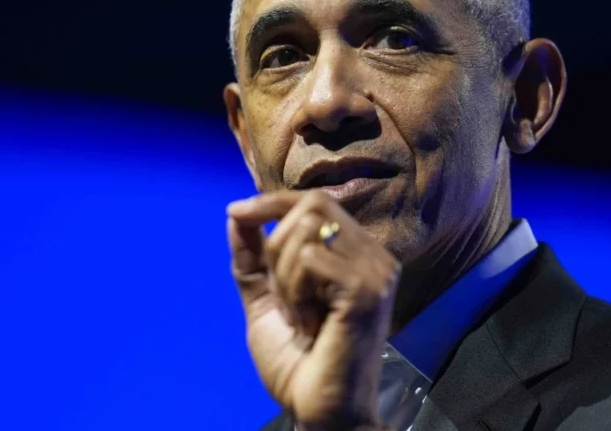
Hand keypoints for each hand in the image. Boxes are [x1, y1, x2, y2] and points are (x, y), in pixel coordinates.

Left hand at [227, 190, 400, 430]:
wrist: (315, 410)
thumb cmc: (297, 363)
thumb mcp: (265, 299)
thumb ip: (253, 257)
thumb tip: (236, 213)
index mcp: (355, 254)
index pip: (315, 201)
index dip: (272, 201)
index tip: (236, 211)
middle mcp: (373, 256)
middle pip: (310, 207)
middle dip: (276, 246)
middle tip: (281, 295)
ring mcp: (375, 271)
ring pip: (308, 230)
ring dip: (284, 276)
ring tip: (298, 316)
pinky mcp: (366, 290)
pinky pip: (311, 261)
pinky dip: (294, 292)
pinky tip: (308, 325)